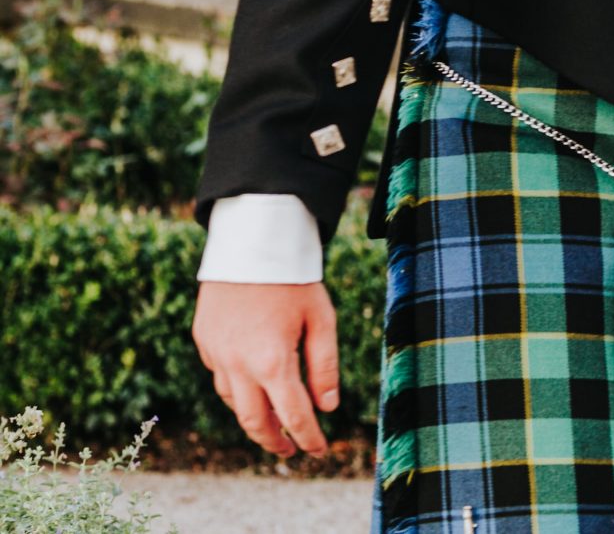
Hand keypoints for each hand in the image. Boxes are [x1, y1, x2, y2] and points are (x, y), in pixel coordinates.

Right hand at [194, 281, 340, 456]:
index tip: (319, 450)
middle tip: (291, 450)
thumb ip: (324, 366)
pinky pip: (221, 376)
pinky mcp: (204, 342)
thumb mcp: (321, 320)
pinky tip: (253, 385)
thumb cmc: (293, 281)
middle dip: (273, 440)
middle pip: (253, 421)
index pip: (293, 415)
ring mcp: (216, 354)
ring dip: (253, 417)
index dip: (308, 437)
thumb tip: (327, 407)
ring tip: (274, 422)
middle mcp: (238, 365)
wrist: (250, 245)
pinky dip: (238, 389)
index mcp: (272, 361)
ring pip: (233, 402)